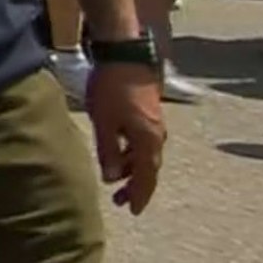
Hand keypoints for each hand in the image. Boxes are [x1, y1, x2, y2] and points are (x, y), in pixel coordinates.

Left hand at [85, 62, 165, 213]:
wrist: (126, 52)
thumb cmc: (113, 87)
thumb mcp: (105, 122)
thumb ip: (108, 151)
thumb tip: (111, 178)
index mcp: (149, 141)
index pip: (146, 177)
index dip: (139, 195)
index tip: (132, 210)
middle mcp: (157, 135)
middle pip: (148, 167)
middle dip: (134, 185)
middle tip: (120, 200)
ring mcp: (155, 122)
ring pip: (144, 153)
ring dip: (130, 167)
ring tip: (114, 177)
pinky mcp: (148, 110)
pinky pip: (142, 140)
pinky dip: (131, 151)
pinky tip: (117, 150)